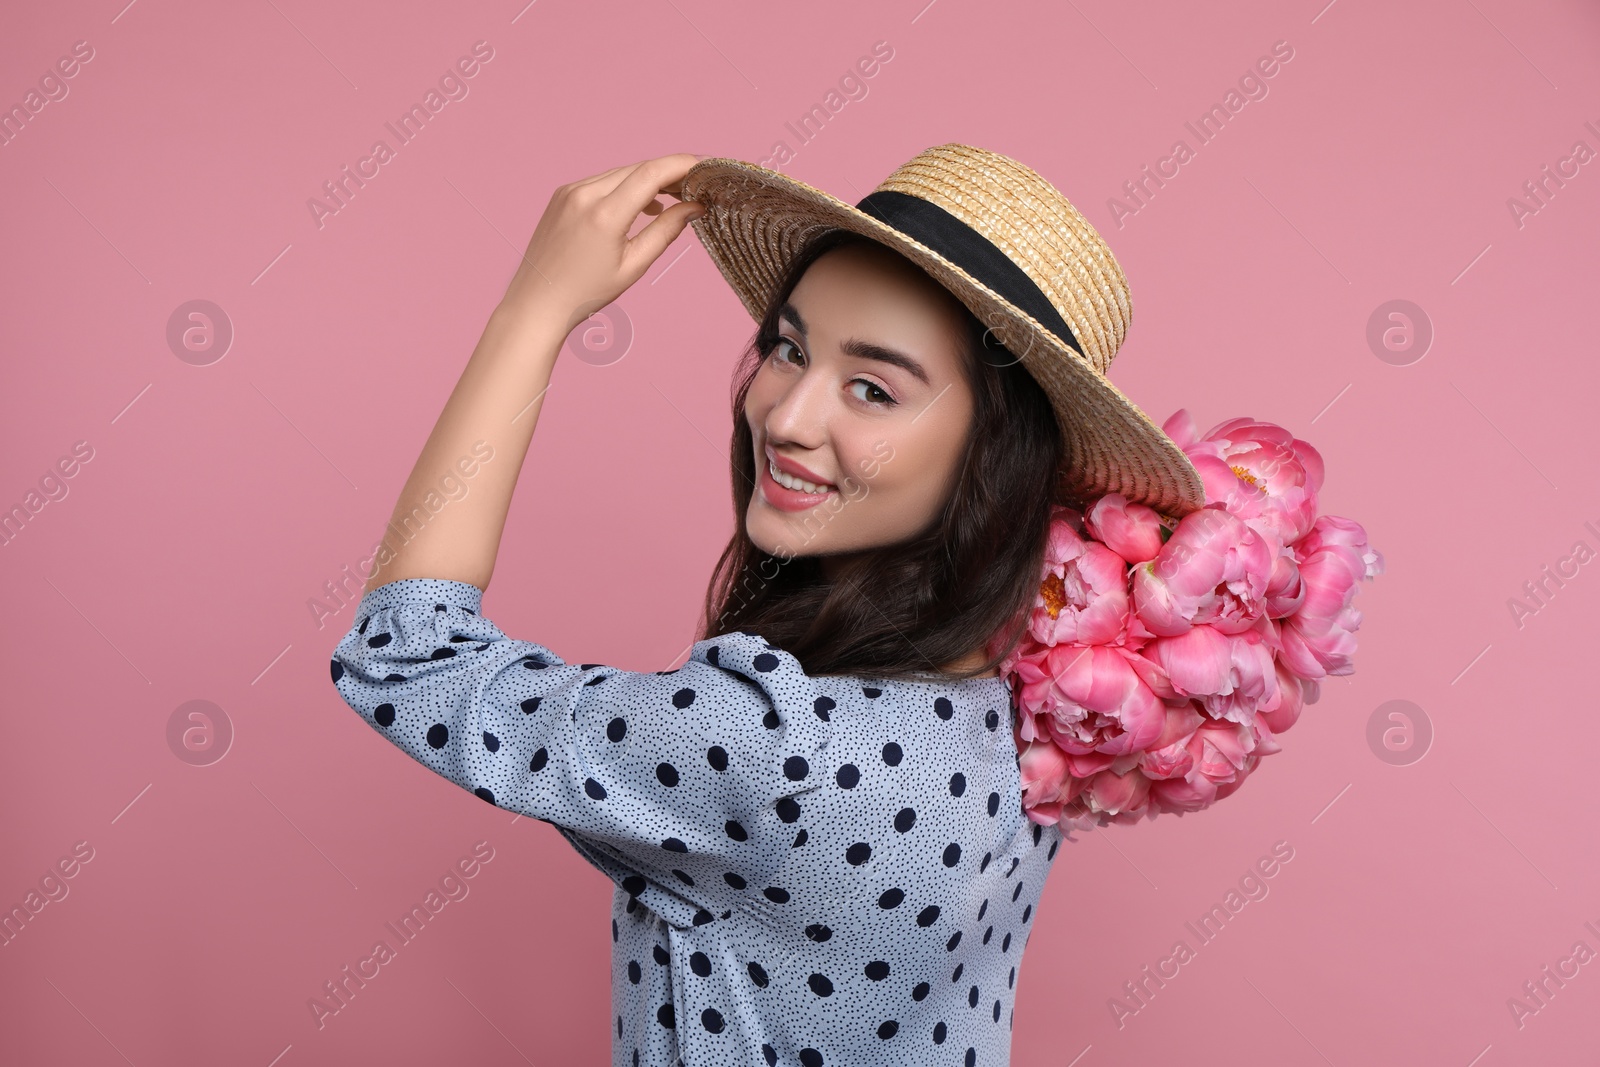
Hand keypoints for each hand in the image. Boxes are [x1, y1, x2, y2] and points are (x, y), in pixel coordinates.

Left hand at [498, 153, 705, 332]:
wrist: (538, 301)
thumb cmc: (586, 292)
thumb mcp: (633, 266)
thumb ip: (666, 232)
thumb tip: (695, 208)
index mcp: (604, 215)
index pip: (651, 173)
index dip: (681, 165)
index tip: (704, 167)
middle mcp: (584, 195)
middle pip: (638, 168)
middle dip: (669, 173)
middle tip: (694, 186)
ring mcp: (570, 191)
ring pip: (620, 173)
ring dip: (647, 180)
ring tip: (670, 199)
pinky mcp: (562, 194)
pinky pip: (602, 181)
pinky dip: (625, 187)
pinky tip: (640, 206)